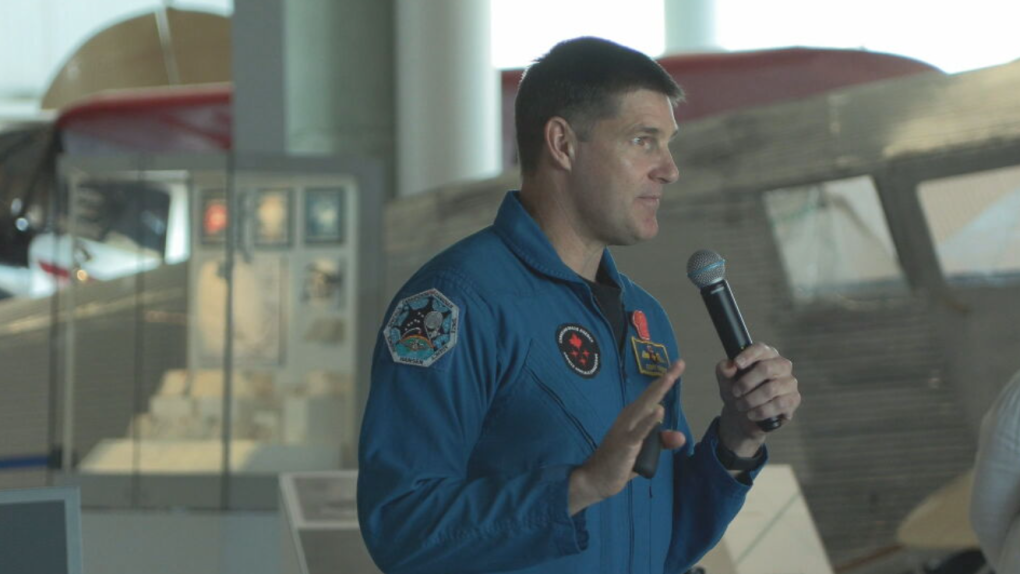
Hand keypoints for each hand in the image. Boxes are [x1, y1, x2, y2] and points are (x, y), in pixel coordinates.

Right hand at [568, 360, 686, 514]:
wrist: (594, 479)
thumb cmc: (618, 463)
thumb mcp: (645, 452)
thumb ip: (661, 442)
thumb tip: (680, 436)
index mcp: (633, 417)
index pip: (652, 397)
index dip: (665, 381)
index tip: (678, 365)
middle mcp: (629, 418)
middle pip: (650, 396)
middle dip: (666, 379)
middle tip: (680, 362)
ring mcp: (626, 430)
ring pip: (645, 407)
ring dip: (658, 392)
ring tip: (670, 377)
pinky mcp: (625, 444)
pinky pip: (639, 432)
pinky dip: (649, 422)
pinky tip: (659, 412)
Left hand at [716, 343, 799, 455]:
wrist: (743, 416)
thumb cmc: (737, 392)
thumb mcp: (726, 381)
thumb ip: (724, 370)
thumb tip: (730, 366)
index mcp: (765, 355)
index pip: (760, 349)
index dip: (748, 355)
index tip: (737, 364)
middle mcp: (781, 365)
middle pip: (766, 368)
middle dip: (746, 383)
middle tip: (735, 392)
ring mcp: (789, 382)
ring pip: (771, 389)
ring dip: (751, 400)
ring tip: (740, 406)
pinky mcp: (793, 399)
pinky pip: (779, 404)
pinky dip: (761, 411)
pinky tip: (752, 414)